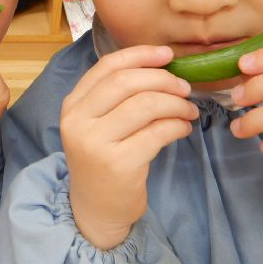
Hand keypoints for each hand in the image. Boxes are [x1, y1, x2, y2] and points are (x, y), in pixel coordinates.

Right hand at [60, 46, 197, 249]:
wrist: (96, 208)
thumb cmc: (103, 158)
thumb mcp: (98, 123)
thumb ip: (116, 96)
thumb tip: (161, 65)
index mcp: (73, 104)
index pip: (107, 66)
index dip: (140, 55)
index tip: (168, 54)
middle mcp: (78, 121)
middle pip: (127, 82)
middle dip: (163, 79)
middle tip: (185, 88)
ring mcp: (96, 143)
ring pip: (145, 105)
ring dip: (176, 104)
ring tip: (189, 110)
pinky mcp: (119, 164)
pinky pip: (157, 132)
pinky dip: (177, 125)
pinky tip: (183, 128)